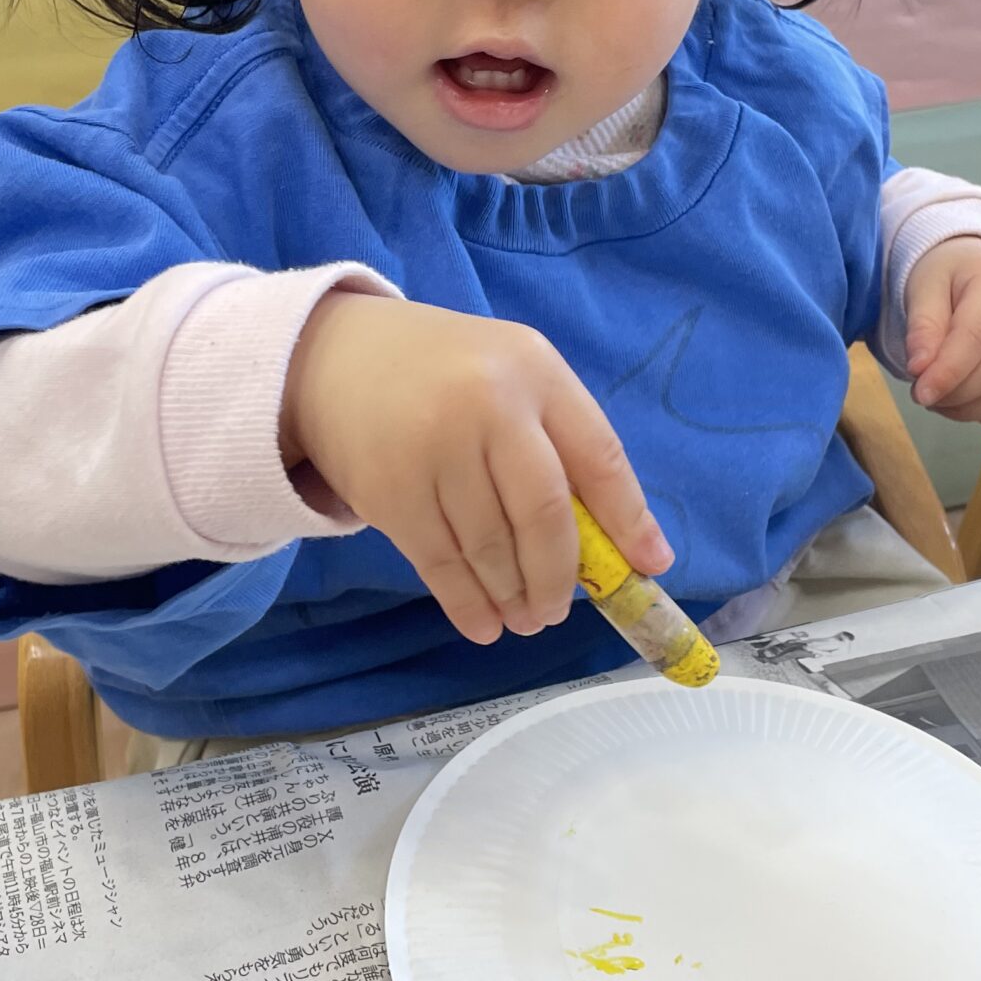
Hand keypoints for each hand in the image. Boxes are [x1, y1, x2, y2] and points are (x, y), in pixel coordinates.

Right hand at [282, 293, 669, 646]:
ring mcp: (433, 446)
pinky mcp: (388, 488)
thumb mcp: (515, 378)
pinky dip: (465, 602)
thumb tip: (628, 546)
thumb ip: (565, 445)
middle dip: (558, 576)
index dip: (627, 519)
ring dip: (513, 595)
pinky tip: (483, 623)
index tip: (648, 567)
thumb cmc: (447, 374)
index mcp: (534, 370)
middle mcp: (486, 404)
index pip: (597, 456)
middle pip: (543, 513)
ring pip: (490, 546)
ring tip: (525, 618)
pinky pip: (439, 561)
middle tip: (557, 611)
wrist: (333, 356)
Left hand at [903, 241, 980, 423]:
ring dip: (968, 409)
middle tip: (922, 395)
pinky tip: (963, 402)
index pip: (977, 337)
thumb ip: (922, 325)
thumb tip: (919, 369)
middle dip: (955, 394)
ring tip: (939, 398)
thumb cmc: (954, 277)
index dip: (947, 372)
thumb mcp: (927, 286)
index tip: (920, 393)